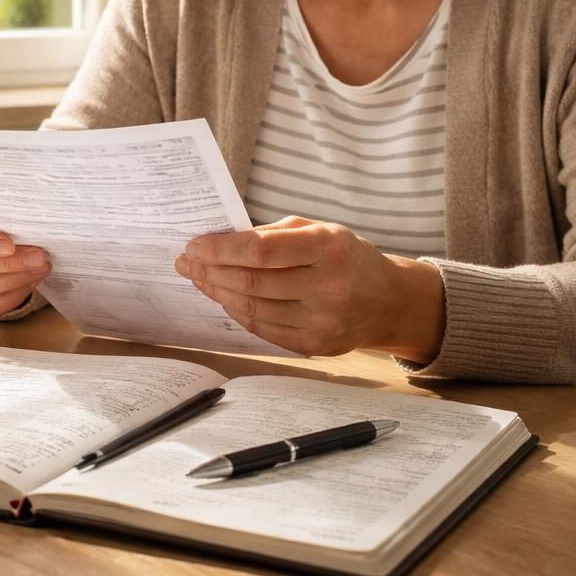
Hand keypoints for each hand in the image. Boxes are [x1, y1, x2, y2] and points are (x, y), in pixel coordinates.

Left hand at [173, 216, 444, 361]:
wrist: (390, 301)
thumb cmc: (346, 256)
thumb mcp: (320, 229)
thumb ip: (273, 233)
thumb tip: (221, 241)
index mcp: (328, 248)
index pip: (259, 251)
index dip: (219, 249)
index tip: (193, 245)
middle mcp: (328, 287)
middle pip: (251, 282)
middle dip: (210, 271)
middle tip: (185, 262)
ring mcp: (322, 321)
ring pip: (252, 309)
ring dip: (217, 292)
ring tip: (198, 279)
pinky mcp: (315, 345)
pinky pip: (263, 329)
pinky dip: (237, 312)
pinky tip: (224, 298)